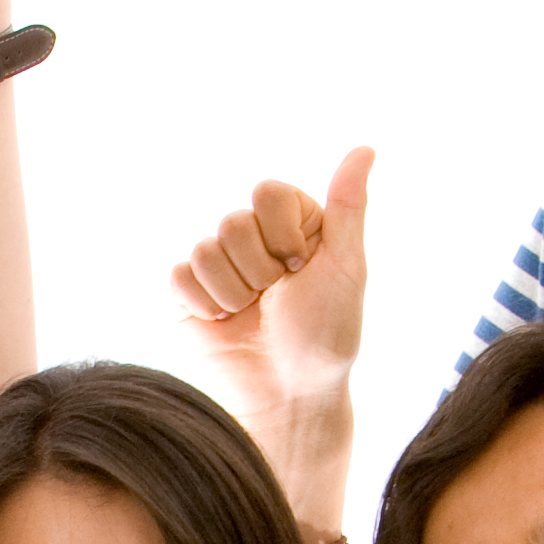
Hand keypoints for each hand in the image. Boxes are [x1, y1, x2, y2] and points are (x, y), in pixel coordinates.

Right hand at [173, 148, 370, 412]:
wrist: (286, 396)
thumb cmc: (324, 335)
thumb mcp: (347, 267)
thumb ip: (348, 205)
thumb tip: (366, 147)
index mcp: (290, 221)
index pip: (267, 193)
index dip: (282, 235)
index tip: (301, 269)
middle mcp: (252, 237)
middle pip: (233, 222)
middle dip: (258, 272)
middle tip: (274, 302)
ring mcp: (216, 265)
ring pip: (205, 251)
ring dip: (233, 295)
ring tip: (249, 318)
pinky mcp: (185, 295)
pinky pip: (178, 277)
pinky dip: (202, 306)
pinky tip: (222, 325)